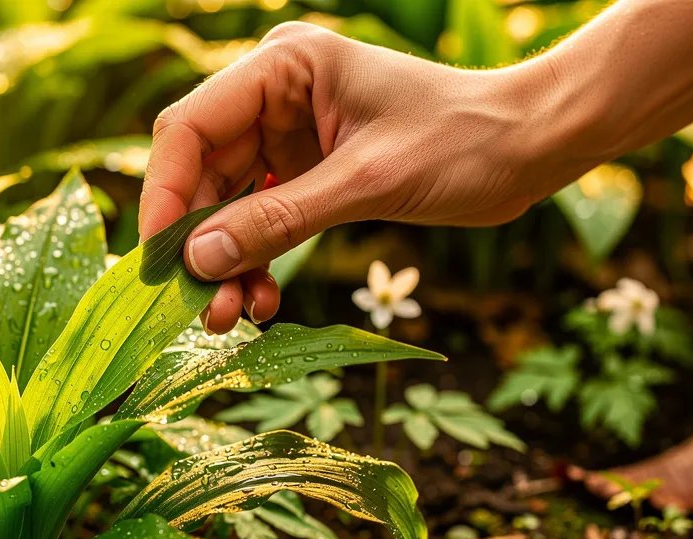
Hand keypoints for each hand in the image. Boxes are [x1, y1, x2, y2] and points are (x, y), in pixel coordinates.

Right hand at [139, 21, 590, 332]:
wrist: (530, 146)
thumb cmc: (463, 142)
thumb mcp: (367, 184)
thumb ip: (280, 219)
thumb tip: (200, 260)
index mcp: (284, 66)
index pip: (190, 127)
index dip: (166, 196)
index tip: (162, 262)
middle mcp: (277, 94)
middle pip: (203, 172)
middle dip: (200, 244)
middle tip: (202, 310)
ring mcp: (291, 132)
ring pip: (228, 204)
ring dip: (227, 263)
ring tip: (231, 318)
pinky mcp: (310, 168)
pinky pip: (263, 218)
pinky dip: (258, 260)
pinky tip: (263, 303)